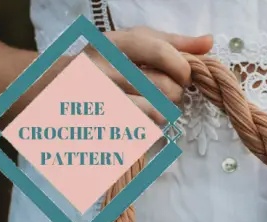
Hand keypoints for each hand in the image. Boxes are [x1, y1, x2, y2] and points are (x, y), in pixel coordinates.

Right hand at [85, 27, 213, 123]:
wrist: (58, 93)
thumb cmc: (105, 66)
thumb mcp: (130, 46)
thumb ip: (170, 44)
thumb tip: (208, 42)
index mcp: (111, 44)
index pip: (157, 50)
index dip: (181, 66)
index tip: (184, 76)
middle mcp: (103, 71)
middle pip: (164, 87)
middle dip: (175, 94)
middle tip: (166, 94)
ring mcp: (101, 103)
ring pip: (157, 114)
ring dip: (163, 114)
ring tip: (150, 106)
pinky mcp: (104, 130)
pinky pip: (144, 134)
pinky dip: (148, 129)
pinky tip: (137, 120)